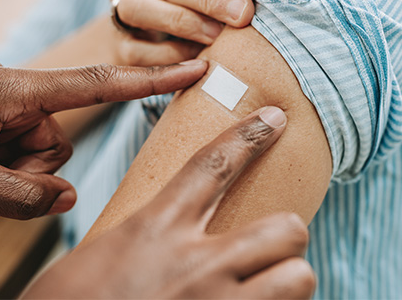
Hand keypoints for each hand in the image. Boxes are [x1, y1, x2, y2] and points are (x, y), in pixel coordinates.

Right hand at [23, 107, 315, 298]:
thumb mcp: (103, 258)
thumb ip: (149, 243)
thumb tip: (180, 241)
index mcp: (155, 230)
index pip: (213, 165)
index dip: (248, 136)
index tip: (274, 118)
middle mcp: (195, 264)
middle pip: (285, 227)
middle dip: (287, 238)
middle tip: (269, 252)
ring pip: (299, 276)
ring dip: (289, 282)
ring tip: (266, 289)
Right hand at [107, 0, 270, 65]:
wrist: (145, 36)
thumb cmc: (187, 0)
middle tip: (245, 12)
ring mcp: (117, 10)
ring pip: (142, 10)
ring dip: (186, 23)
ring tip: (219, 35)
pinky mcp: (118, 46)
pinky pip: (140, 51)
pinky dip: (171, 57)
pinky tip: (200, 62)